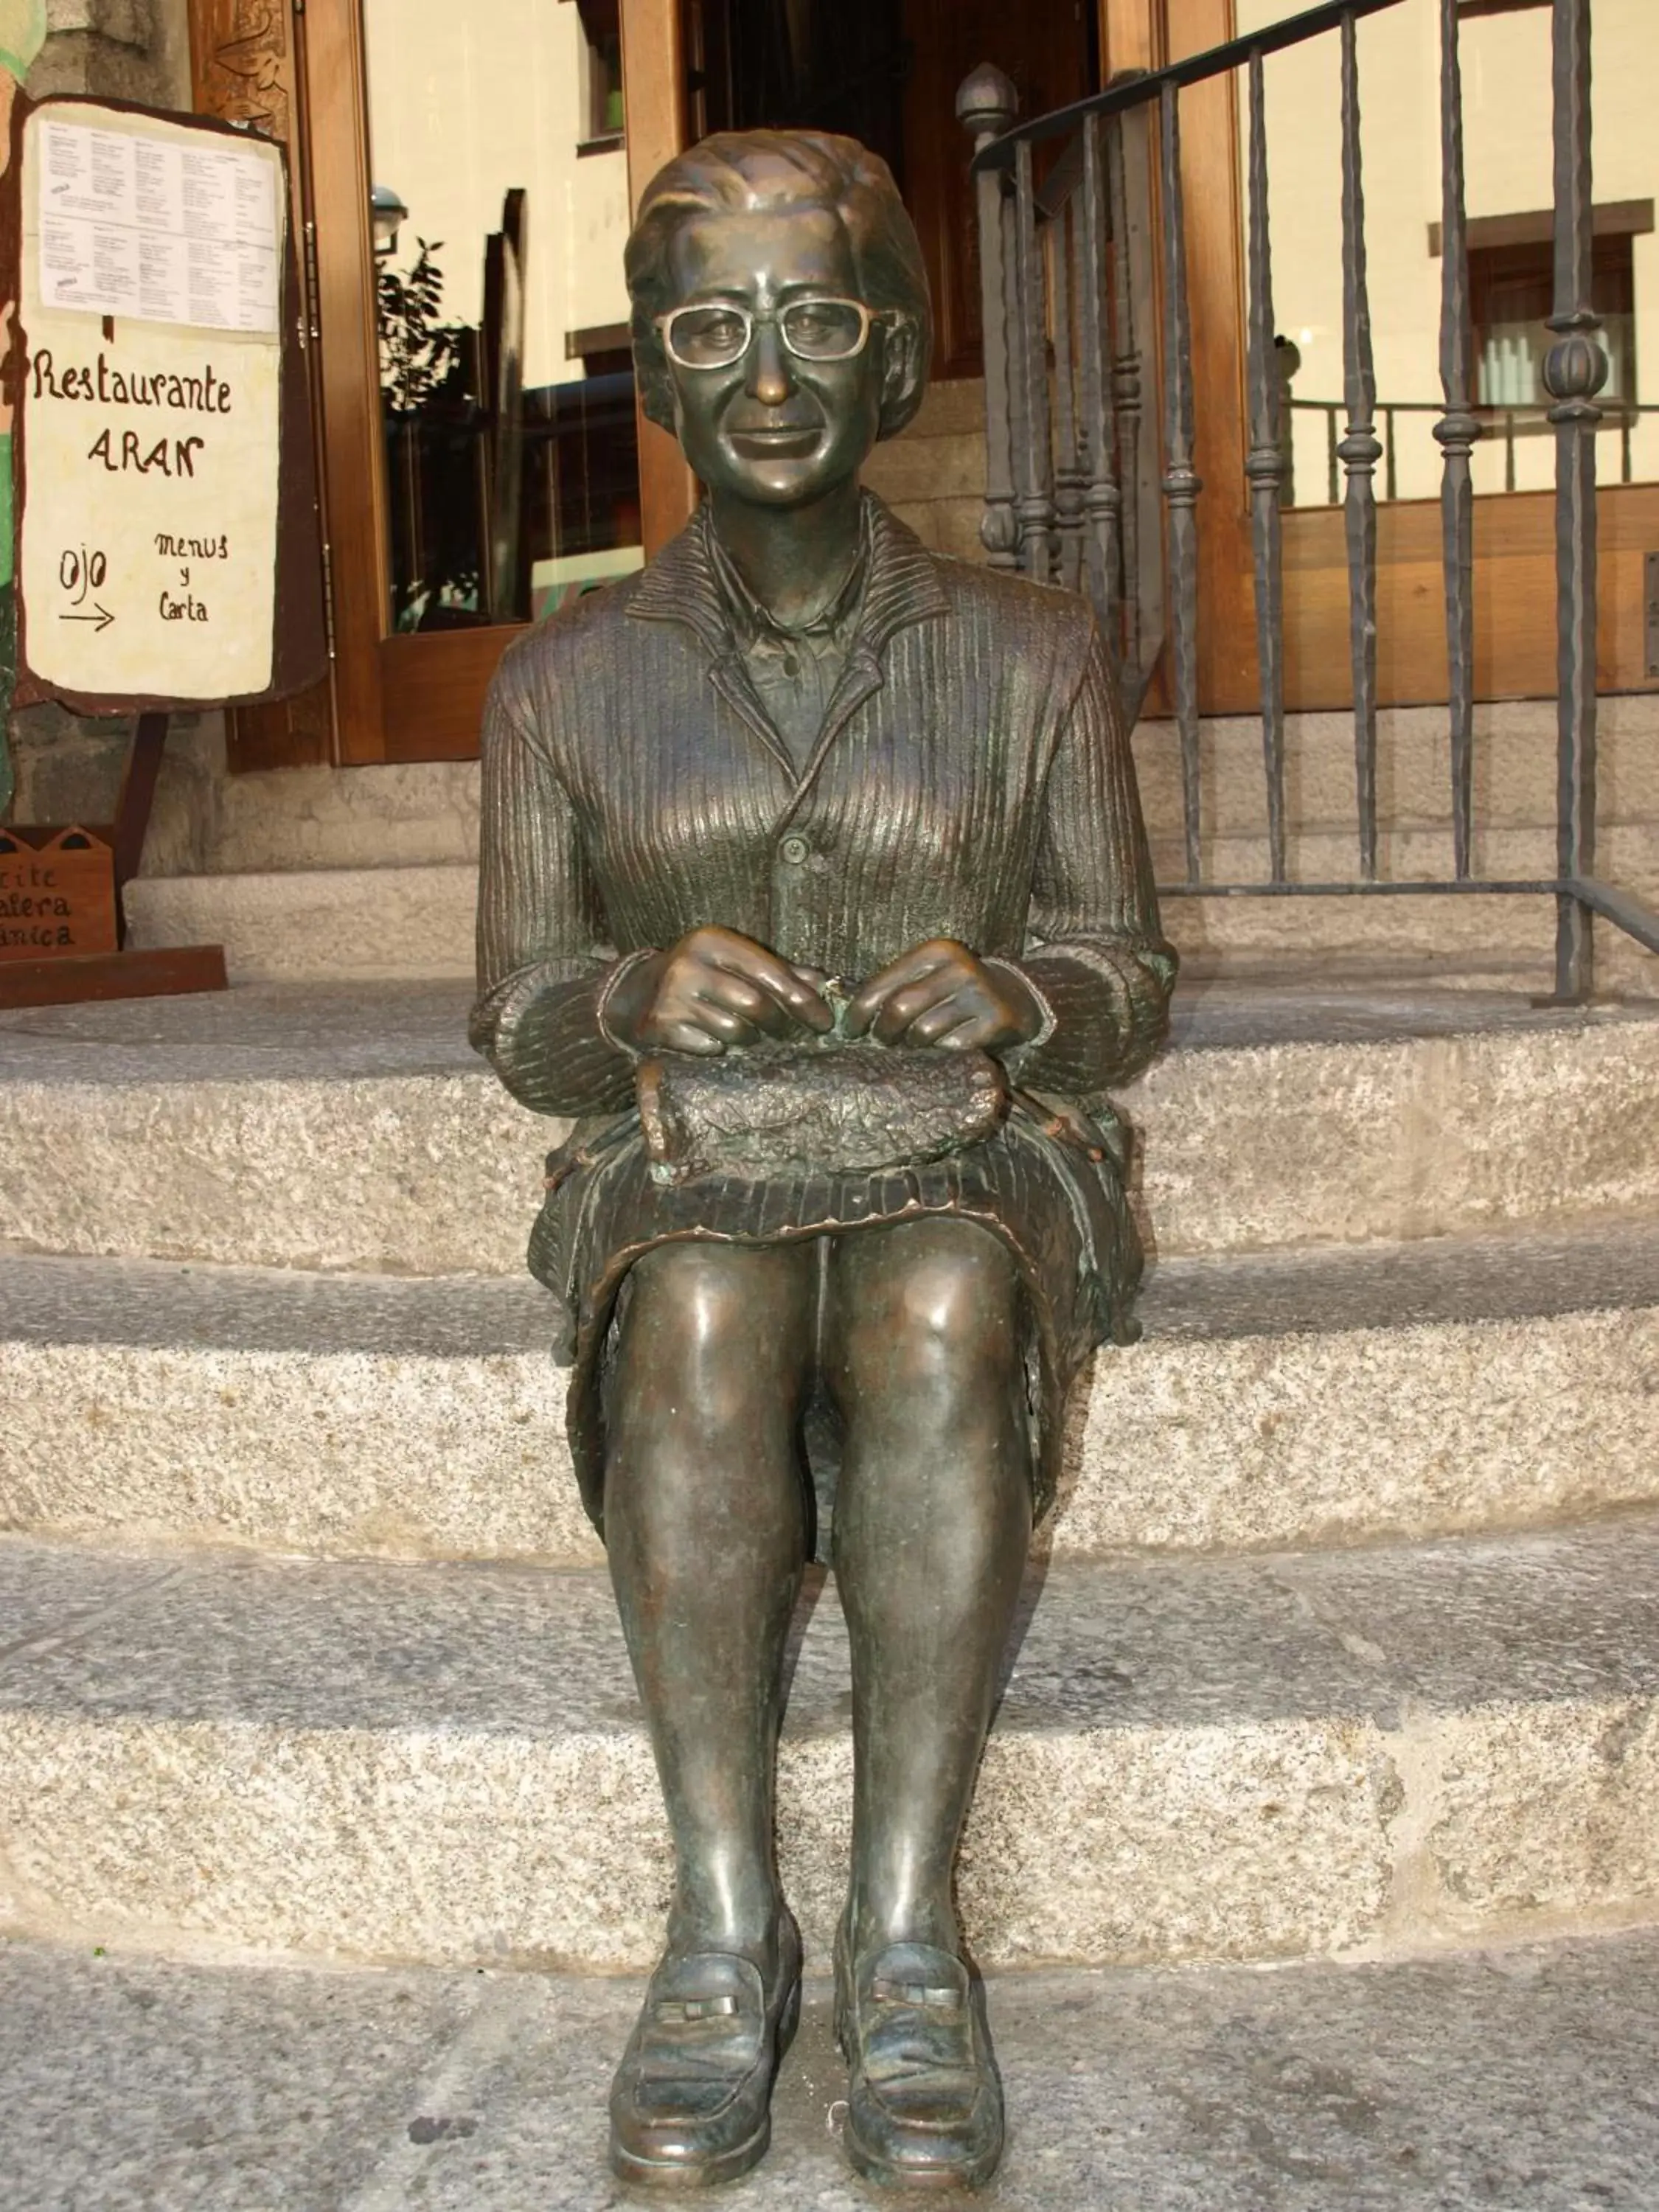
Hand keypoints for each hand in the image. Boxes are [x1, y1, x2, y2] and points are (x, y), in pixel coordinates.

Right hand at [604, 926, 834, 1056]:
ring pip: (734, 1031)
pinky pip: (709, 1048)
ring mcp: (671, 995)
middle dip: (778, 1024)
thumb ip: (780, 971)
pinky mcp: (659, 1025)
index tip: (825, 1022)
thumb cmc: (700, 976)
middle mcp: (690, 963)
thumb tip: (825, 984)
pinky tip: (712, 1039)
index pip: (771, 973)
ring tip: (743, 1033)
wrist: (634, 994)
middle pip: (756, 1006)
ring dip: (747, 1039)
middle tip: (784, 1032)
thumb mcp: (735, 963)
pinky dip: (718, 1048)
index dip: (803, 1001)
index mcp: (714, 941)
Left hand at [843, 939, 1043, 1053]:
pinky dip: (943, 1053)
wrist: (1017, 996)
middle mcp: (959, 967)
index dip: (860, 1011)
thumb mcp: (930, 974)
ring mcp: (980, 994)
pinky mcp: (997, 1020)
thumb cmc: (958, 988)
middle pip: (900, 1009)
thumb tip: (851, 1015)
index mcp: (935, 951)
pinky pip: (953, 1047)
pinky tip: (944, 1048)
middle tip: (883, 1042)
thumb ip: (897, 986)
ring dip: (913, 1046)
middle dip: (884, 1033)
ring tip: (915, 1045)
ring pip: (924, 1032)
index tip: (850, 1030)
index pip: (883, 983)